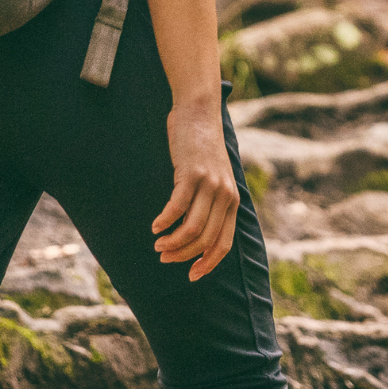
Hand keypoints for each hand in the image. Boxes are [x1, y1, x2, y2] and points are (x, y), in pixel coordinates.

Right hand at [151, 103, 241, 281]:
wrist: (199, 113)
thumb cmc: (202, 149)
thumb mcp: (214, 178)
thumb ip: (210, 203)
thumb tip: (194, 233)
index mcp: (232, 201)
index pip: (223, 243)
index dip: (208, 263)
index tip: (192, 276)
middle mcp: (225, 195)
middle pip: (205, 239)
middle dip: (184, 255)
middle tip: (164, 257)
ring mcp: (210, 185)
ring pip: (192, 227)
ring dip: (172, 242)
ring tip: (158, 245)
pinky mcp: (192, 174)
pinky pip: (177, 206)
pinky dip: (165, 221)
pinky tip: (155, 226)